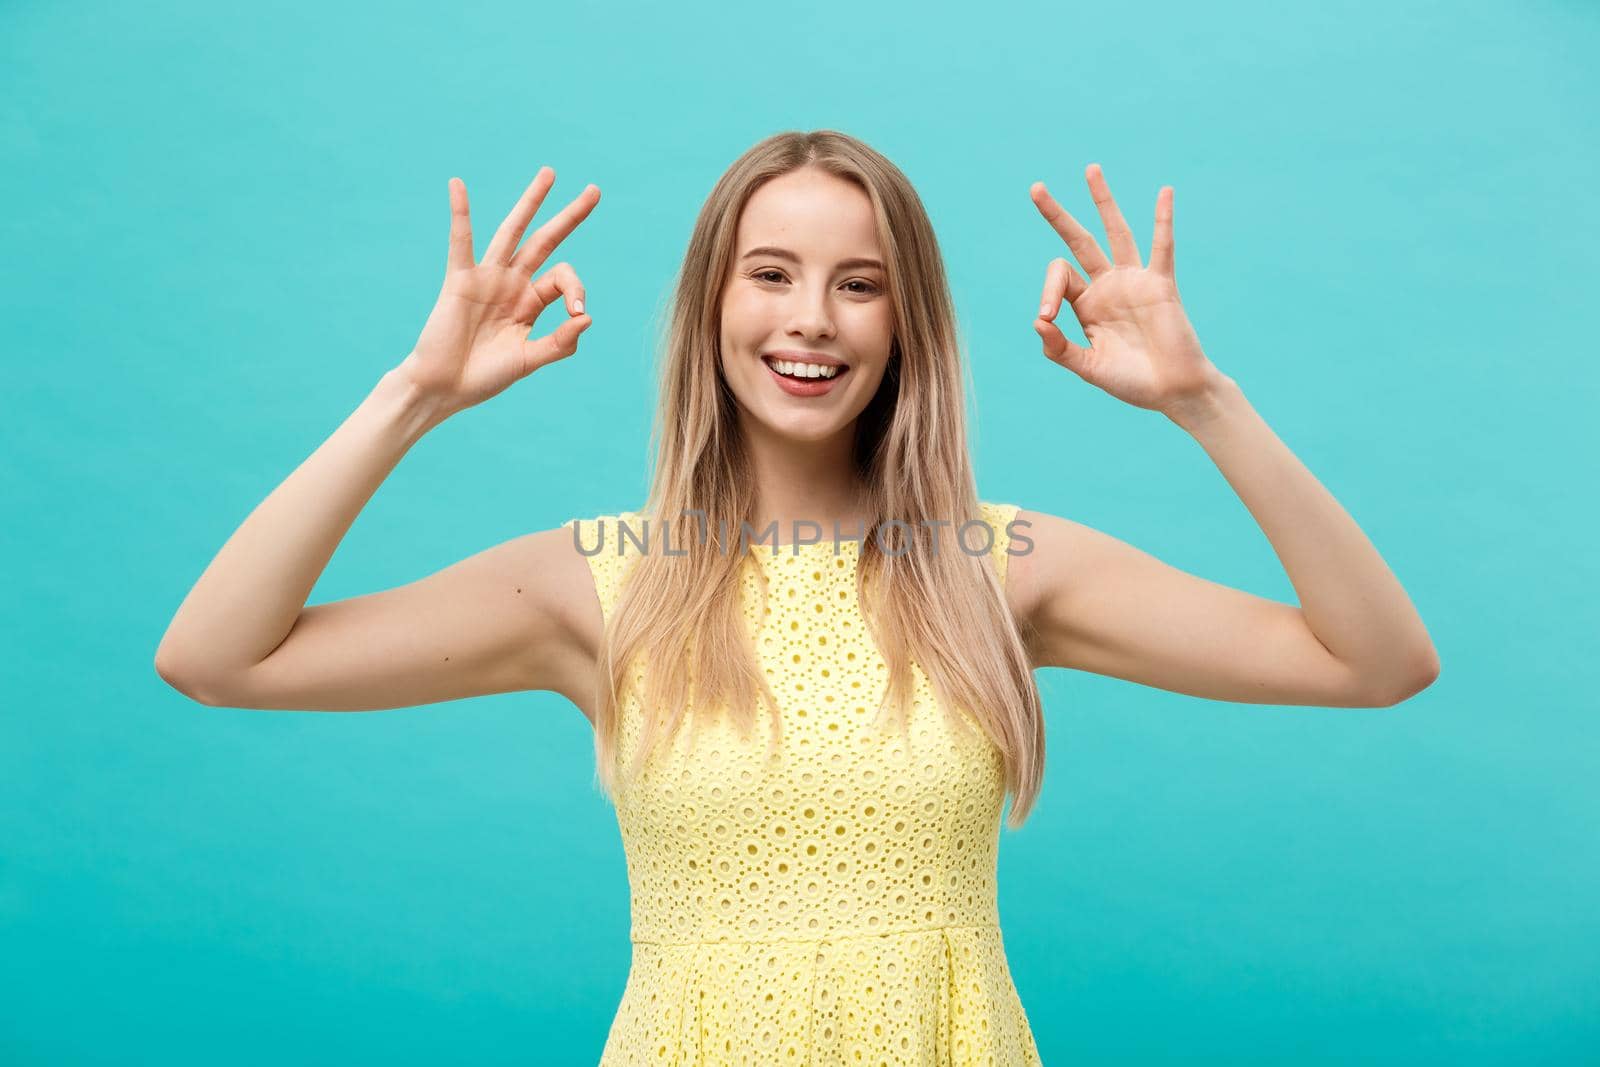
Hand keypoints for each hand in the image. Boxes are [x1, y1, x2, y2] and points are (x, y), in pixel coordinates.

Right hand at [398, 167, 599, 419]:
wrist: (445, 388)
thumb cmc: (484, 377)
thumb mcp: (528, 361)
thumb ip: (559, 343)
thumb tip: (588, 317)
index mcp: (531, 302)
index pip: (562, 279)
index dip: (577, 290)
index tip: (577, 313)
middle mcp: (512, 284)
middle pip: (546, 241)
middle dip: (570, 216)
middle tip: (594, 190)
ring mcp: (487, 278)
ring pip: (513, 232)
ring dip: (531, 202)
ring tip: (549, 174)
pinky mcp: (460, 280)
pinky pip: (461, 242)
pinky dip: (460, 213)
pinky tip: (458, 184)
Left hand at [1030, 164, 1226, 419]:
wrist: (1173, 392)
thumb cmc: (1132, 382)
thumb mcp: (1088, 368)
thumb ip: (1059, 348)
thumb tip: (1037, 321)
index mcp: (1087, 305)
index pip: (1059, 277)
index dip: (1046, 292)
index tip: (1047, 318)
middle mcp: (1108, 286)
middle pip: (1078, 241)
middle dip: (1057, 215)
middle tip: (1035, 188)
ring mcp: (1134, 281)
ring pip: (1116, 232)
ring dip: (1102, 201)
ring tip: (1089, 169)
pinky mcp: (1161, 284)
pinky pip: (1162, 247)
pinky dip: (1163, 220)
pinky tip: (1164, 192)